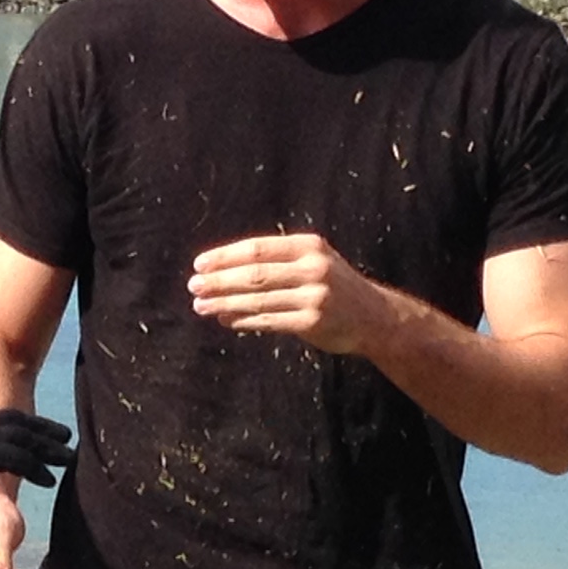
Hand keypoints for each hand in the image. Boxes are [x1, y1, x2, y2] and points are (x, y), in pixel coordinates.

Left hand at [189, 234, 386, 353]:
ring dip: (224, 303)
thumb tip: (223, 271)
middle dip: (219, 281)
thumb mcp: (313, 260)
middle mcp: (313, 268)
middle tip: (193, 286)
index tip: (199, 264)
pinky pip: (268, 321)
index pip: (257, 249)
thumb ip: (276, 262)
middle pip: (254, 274)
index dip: (224, 257)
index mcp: (309, 246)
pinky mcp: (312, 322)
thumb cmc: (333, 285)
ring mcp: (314, 296)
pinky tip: (225, 319)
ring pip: (257, 300)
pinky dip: (243, 321)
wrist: (374, 316)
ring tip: (201, 306)